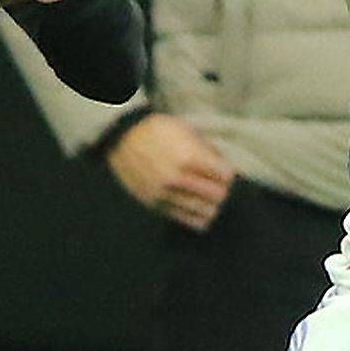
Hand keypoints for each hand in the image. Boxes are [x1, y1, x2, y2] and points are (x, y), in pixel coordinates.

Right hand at [107, 114, 234, 230]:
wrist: (122, 139)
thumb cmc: (157, 131)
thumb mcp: (186, 131)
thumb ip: (207, 150)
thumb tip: (224, 167)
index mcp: (188, 157)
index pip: (225, 176)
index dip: (227, 174)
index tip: (223, 172)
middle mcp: (177, 178)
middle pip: (217, 196)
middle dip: (221, 190)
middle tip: (217, 185)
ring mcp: (165, 194)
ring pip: (203, 212)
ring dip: (210, 205)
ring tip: (207, 199)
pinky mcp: (156, 205)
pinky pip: (185, 219)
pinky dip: (196, 216)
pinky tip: (196, 209)